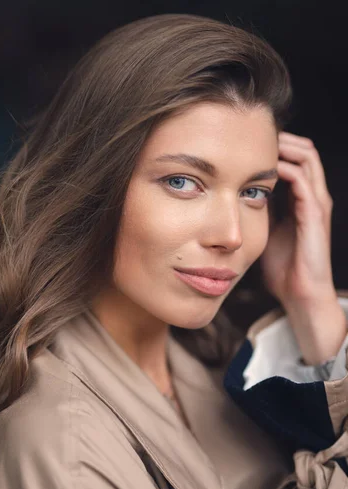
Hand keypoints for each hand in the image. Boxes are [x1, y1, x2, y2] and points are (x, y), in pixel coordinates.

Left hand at [260, 131, 346, 363]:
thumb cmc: (282, 265)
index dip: (273, 145)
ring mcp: (316, 202)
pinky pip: (301, 180)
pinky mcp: (314, 213)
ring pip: (307, 156)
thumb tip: (233, 193)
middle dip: (279, 137)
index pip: (293, 157)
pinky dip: (283, 168)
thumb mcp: (264, 229)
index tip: (244, 141)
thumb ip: (257, 209)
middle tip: (249, 134)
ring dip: (283, 145)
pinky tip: (262, 169)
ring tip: (256, 143)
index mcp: (301, 197)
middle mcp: (312, 194)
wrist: (299, 293)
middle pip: (303, 148)